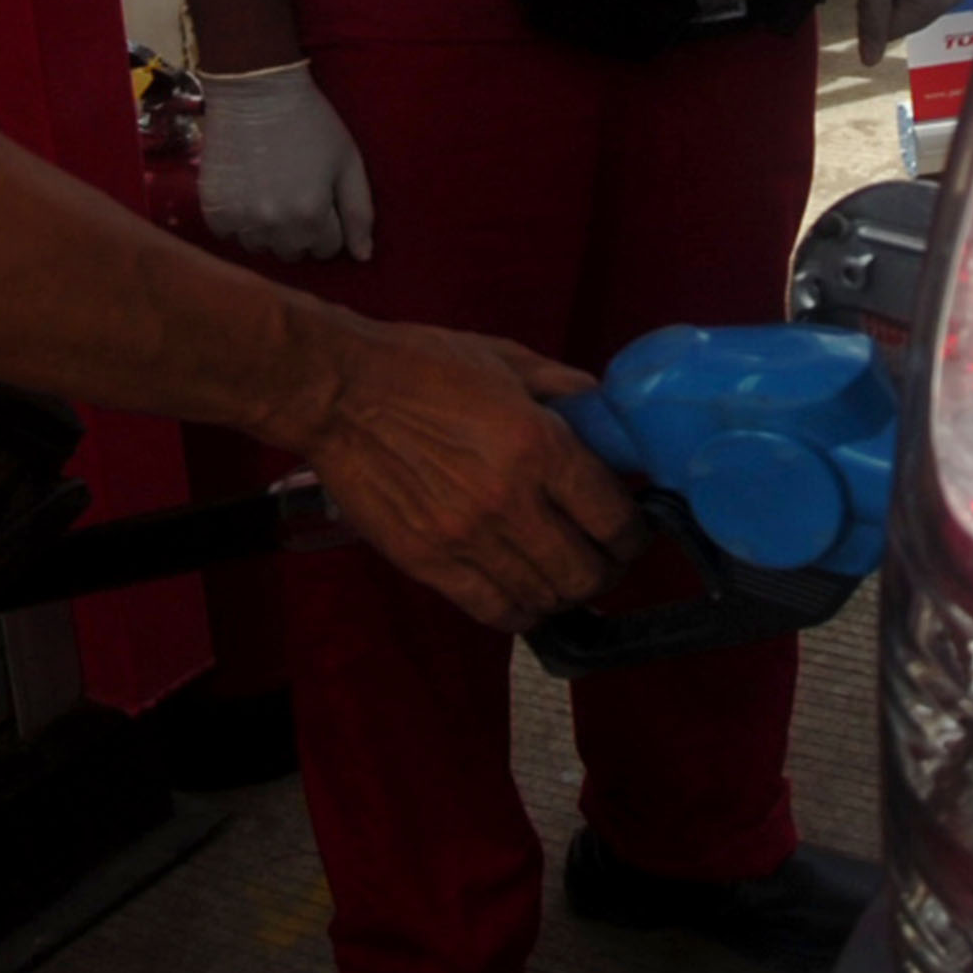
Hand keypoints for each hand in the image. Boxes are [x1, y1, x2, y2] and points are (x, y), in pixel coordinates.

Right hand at [196, 59, 374, 259]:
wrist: (254, 90)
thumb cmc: (309, 121)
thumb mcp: (347, 160)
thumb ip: (359, 212)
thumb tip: (364, 256)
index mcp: (311, 215)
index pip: (328, 248)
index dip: (329, 222)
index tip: (321, 196)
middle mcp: (274, 225)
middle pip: (294, 252)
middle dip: (300, 230)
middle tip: (294, 193)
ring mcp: (240, 219)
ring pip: (260, 247)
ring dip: (268, 229)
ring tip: (269, 191)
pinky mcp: (213, 210)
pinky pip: (229, 234)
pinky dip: (237, 220)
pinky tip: (245, 191)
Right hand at [292, 319, 635, 631]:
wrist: (338, 391)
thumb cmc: (422, 366)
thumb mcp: (507, 360)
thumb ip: (566, 391)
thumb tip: (609, 415)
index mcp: (539, 446)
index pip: (615, 519)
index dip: (634, 532)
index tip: (630, 527)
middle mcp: (510, 501)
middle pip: (588, 573)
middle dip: (606, 568)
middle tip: (602, 554)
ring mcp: (467, 539)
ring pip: (545, 599)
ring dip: (563, 593)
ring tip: (561, 573)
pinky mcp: (428, 562)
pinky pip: (493, 611)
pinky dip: (520, 611)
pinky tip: (523, 593)